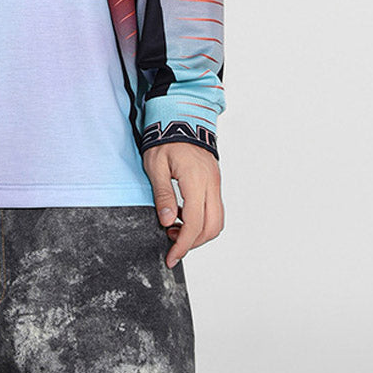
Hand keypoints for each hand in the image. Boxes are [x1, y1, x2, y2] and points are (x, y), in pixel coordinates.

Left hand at [142, 141, 223, 266]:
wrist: (181, 116)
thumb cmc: (165, 137)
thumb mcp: (156, 165)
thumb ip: (163, 194)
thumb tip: (168, 222)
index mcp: (195, 180)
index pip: (194, 224)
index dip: (183, 245)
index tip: (171, 257)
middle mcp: (211, 184)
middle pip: (212, 227)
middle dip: (193, 242)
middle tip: (171, 243)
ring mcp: (215, 182)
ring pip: (217, 220)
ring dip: (199, 232)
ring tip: (174, 228)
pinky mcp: (214, 181)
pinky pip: (214, 208)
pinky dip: (202, 219)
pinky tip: (182, 214)